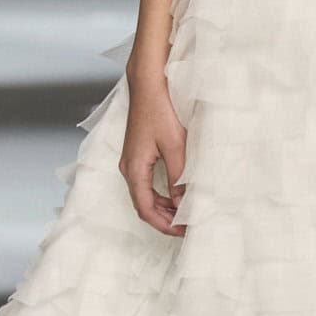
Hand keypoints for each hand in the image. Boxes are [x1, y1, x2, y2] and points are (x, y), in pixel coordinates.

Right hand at [120, 71, 188, 235]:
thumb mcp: (175, 146)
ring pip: (145, 195)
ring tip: (185, 213)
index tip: (184, 231)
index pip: (146, 210)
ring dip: (164, 207)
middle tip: (187, 227)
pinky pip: (146, 182)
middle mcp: (129, 168)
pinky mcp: (137, 154)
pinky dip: (161, 193)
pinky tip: (176, 194)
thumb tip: (183, 203)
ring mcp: (132, 161)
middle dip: (165, 219)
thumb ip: (179, 177)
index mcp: (134, 170)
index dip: (164, 225)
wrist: (148, 84)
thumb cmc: (159, 110)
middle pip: (143, 205)